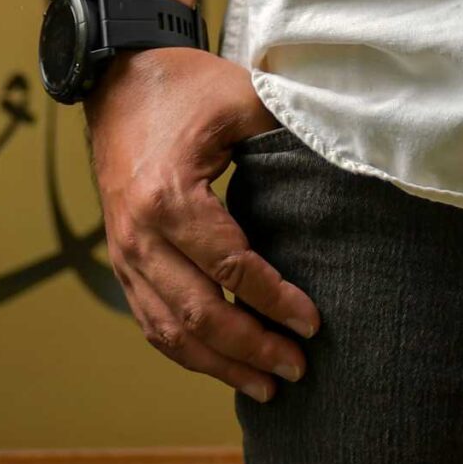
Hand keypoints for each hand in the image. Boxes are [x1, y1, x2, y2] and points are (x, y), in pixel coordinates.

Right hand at [84, 49, 321, 401]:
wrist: (117, 78)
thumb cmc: (183, 86)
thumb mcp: (239, 96)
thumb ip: (287, 125)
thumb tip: (345, 148)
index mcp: (169, 198)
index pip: (230, 267)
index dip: (274, 300)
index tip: (313, 322)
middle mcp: (140, 236)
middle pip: (198, 315)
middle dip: (250, 349)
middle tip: (297, 368)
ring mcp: (124, 253)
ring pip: (170, 331)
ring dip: (218, 364)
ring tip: (265, 385)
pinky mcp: (121, 259)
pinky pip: (151, 320)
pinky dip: (186, 351)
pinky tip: (220, 364)